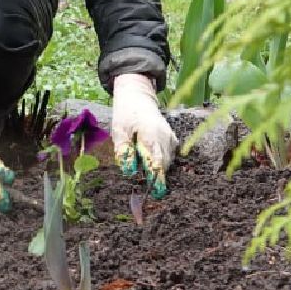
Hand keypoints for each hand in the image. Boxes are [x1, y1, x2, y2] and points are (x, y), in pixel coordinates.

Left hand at [111, 73, 176, 196]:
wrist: (137, 96)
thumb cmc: (125, 114)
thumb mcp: (119, 131)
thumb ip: (124, 151)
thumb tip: (130, 170)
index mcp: (151, 135)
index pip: (157, 162)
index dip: (157, 179)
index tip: (156, 193)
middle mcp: (165, 137)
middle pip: (164, 164)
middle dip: (155, 176)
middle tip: (144, 184)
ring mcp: (170, 137)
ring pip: (168, 161)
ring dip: (158, 168)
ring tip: (144, 167)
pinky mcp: (171, 138)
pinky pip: (169, 155)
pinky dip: (162, 161)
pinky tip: (150, 159)